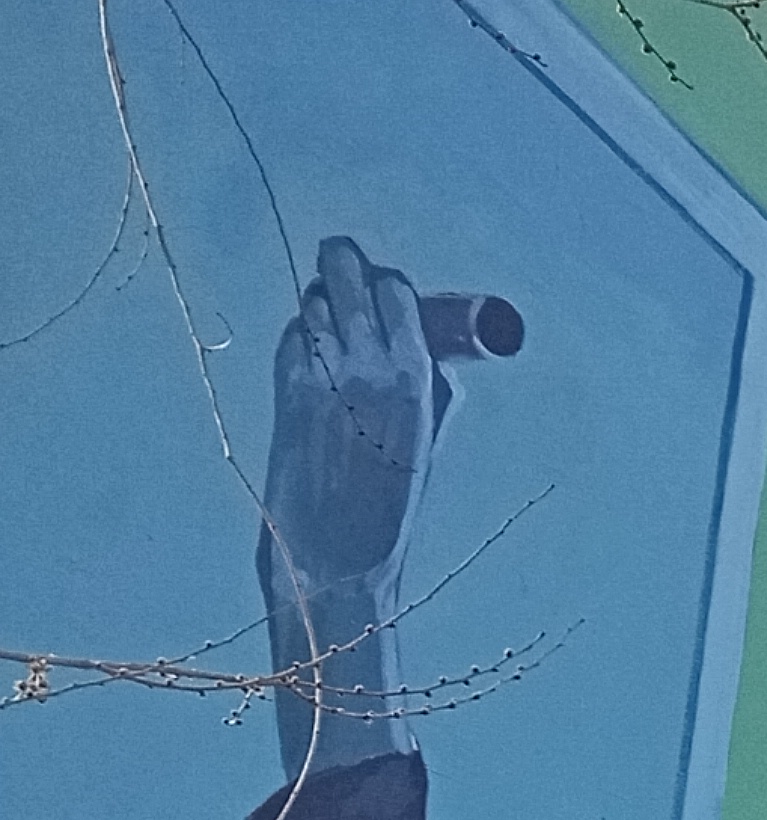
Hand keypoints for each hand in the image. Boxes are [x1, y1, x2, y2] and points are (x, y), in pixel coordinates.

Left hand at [258, 235, 439, 644]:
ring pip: (314, 301)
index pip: (394, 288)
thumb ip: (427, 385)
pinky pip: (294, 335)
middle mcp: (365, 363)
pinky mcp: (286, 386)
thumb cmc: (390, 503)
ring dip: (323, 304)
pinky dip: (304, 336)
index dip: (389, 284)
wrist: (337, 551)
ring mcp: (320, 372)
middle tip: (348, 274)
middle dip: (347, 268)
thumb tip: (419, 347)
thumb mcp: (428, 439)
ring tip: (334, 328)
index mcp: (414, 376)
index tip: (390, 293)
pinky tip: (315, 359)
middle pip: (346, 273)